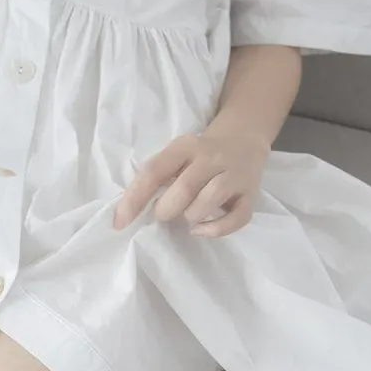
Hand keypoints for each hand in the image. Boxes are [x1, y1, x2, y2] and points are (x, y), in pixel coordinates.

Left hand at [111, 126, 267, 237]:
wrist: (244, 141)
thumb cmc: (199, 156)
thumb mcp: (176, 156)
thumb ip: (157, 177)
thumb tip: (127, 212)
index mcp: (185, 146)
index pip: (154, 171)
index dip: (134, 199)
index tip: (120, 223)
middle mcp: (211, 157)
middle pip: (183, 189)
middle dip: (167, 210)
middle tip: (164, 214)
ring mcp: (233, 175)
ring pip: (209, 201)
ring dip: (191, 216)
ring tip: (187, 216)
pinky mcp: (250, 194)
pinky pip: (236, 218)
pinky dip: (216, 229)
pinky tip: (202, 229)